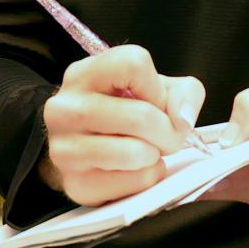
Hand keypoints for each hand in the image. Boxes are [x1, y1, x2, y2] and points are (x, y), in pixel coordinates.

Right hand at [39, 46, 206, 206]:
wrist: (88, 151)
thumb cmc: (123, 114)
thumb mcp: (156, 89)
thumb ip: (184, 93)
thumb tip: (183, 120)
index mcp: (83, 74)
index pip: (134, 63)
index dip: (159, 89)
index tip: (158, 103)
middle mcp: (64, 109)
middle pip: (141, 117)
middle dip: (167, 132)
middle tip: (166, 137)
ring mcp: (64, 149)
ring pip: (135, 153)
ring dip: (155, 155)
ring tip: (147, 151)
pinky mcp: (76, 184)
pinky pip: (132, 182)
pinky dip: (147, 178)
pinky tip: (135, 170)